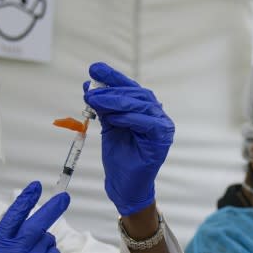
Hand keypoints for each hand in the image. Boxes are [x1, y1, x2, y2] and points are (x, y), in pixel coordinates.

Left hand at [84, 62, 174, 215]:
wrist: (124, 184)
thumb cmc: (119, 156)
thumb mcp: (108, 126)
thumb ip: (103, 107)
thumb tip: (90, 86)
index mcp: (144, 109)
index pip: (129, 88)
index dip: (113, 77)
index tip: (94, 68)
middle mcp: (156, 115)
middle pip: (136, 94)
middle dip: (112, 89)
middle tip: (90, 91)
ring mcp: (162, 127)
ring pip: (142, 105)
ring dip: (117, 101)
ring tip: (95, 101)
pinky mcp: (162, 140)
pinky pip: (148, 123)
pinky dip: (130, 118)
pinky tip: (114, 118)